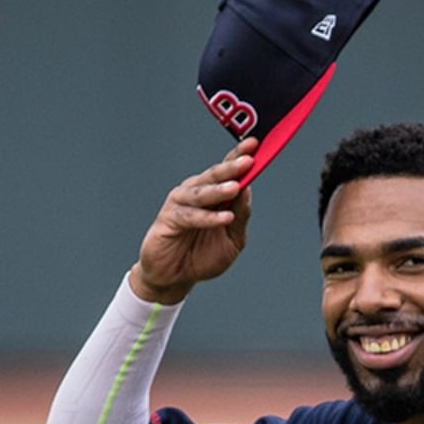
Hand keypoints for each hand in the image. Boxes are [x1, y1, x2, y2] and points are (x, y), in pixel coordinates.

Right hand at [129, 137, 254, 304]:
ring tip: (236, 187)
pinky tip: (224, 218)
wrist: (176, 278)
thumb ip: (241, 216)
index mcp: (212, 194)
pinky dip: (208, 217)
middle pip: (214, 175)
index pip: (227, 170)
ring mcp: (180, 204)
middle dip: (231, 167)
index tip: (255, 144)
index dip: (239, 155)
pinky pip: (190, 216)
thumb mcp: (232, 239)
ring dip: (219, 189)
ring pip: (201, 192)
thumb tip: (247, 191)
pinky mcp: (168, 219)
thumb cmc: (202, 256)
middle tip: (248, 160)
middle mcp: (195, 192)